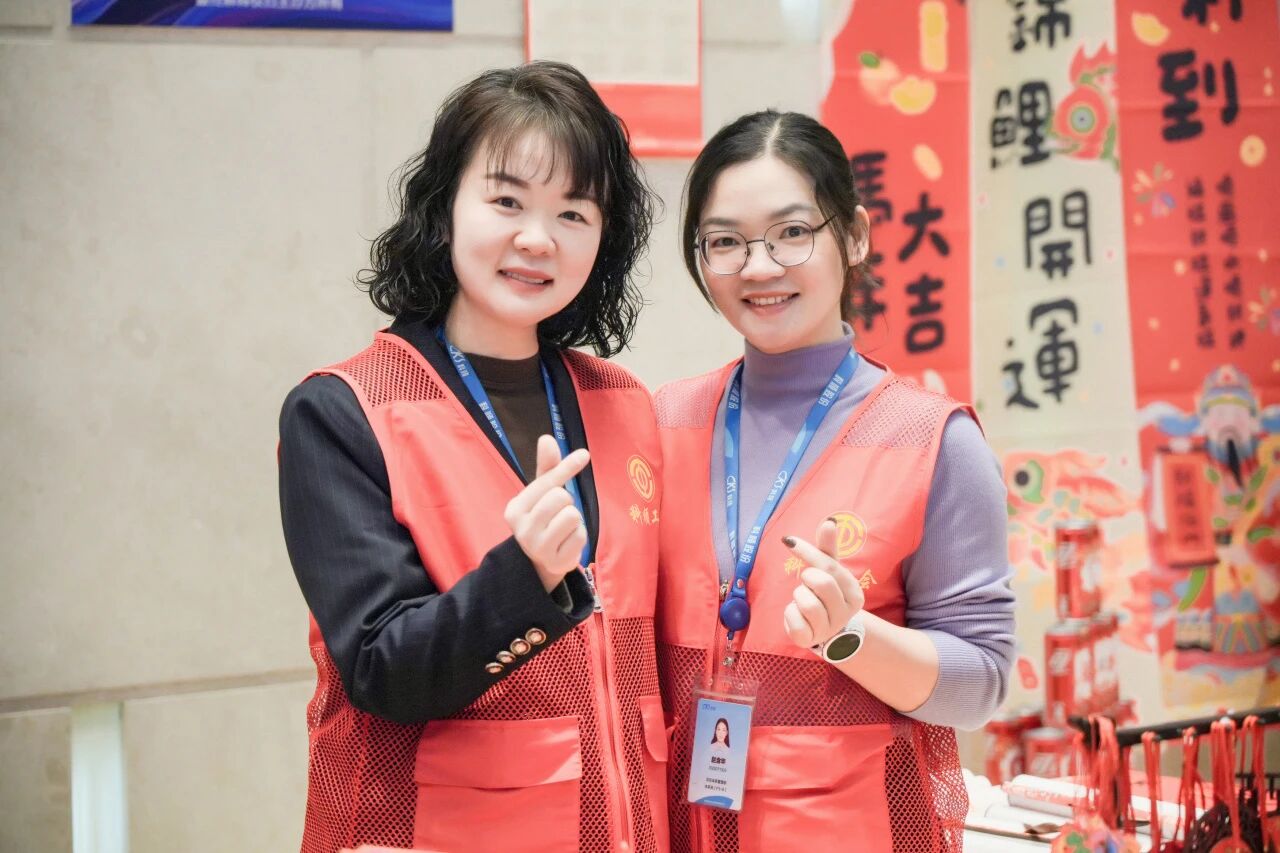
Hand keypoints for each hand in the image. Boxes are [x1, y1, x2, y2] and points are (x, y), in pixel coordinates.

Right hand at [503, 435, 590, 592]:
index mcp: (514, 509)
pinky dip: (579, 535)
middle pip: (561, 497)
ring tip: (563, 527)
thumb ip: (546, 468)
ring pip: (572, 515)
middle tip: (558, 512)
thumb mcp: (541, 493)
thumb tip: (546, 438)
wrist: (540, 561)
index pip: (547, 482)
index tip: (584, 455)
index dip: (566, 467)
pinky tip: (567, 541)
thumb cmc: (542, 518)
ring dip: (574, 519)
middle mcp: (522, 529)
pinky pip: (580, 536)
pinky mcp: (556, 561)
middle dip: (566, 501)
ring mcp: (538, 547)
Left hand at [781, 518, 864, 649]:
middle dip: (806, 578)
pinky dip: (789, 614)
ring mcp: (829, 628)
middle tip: (807, 584)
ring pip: (806, 602)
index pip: (830, 566)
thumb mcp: (828, 571)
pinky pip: (794, 621)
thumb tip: (830, 521)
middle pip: (820, 582)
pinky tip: (797, 615)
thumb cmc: (825, 595)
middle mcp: (846, 612)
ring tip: (803, 601)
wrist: (825, 632)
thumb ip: (828, 548)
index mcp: (854, 593)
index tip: (789, 541)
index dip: (808, 552)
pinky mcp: (809, 640)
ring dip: (797, 597)